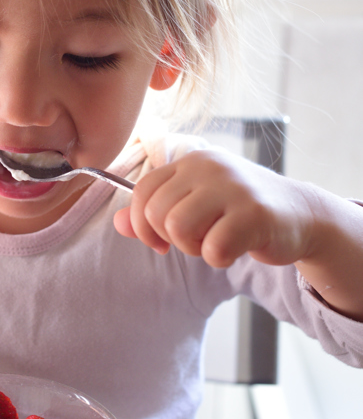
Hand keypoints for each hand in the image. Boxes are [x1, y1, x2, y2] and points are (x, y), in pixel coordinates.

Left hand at [113, 148, 311, 268]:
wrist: (301, 215)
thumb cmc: (241, 211)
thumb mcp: (197, 202)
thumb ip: (155, 212)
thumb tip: (118, 223)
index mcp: (192, 160)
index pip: (142, 190)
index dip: (141, 223)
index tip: (160, 241)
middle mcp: (210, 167)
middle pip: (157, 212)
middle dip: (171, 238)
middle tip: (197, 240)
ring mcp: (233, 188)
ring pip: (179, 228)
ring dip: (193, 248)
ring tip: (214, 241)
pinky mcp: (254, 214)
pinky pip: (214, 249)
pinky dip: (220, 258)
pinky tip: (236, 248)